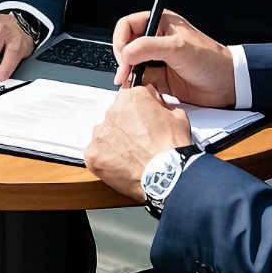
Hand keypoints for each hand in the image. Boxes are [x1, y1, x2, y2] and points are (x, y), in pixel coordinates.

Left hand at [84, 86, 193, 200]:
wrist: (165, 174)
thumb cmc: (172, 146)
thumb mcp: (177, 116)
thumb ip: (163, 106)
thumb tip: (159, 108)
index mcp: (131, 98)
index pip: (132, 98)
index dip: (141, 111)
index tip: (147, 122)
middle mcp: (111, 112)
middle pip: (117, 116)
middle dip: (126, 126)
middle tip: (140, 142)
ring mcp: (100, 134)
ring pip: (105, 135)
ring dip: (115, 143)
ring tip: (131, 156)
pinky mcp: (93, 154)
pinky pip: (97, 154)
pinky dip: (107, 160)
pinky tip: (121, 166)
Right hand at [112, 9, 235, 107]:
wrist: (227, 84)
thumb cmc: (210, 60)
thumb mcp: (178, 49)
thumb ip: (149, 48)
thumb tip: (126, 53)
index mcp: (160, 23)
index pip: (128, 26)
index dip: (121, 40)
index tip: (123, 57)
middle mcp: (157, 40)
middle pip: (126, 46)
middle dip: (123, 61)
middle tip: (124, 75)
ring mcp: (158, 59)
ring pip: (132, 66)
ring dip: (128, 76)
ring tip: (130, 86)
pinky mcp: (160, 77)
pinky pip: (141, 81)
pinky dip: (137, 87)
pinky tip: (140, 92)